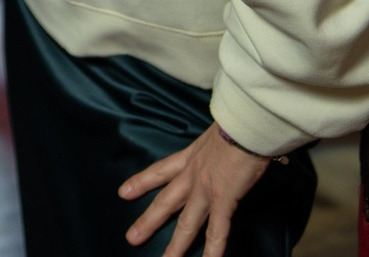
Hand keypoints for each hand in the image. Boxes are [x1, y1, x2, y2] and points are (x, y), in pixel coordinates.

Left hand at [120, 126, 267, 256]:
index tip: (123, 192)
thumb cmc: (237, 124)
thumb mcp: (215, 132)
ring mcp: (206, 189)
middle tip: (131, 238)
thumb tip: (220, 150)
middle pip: (166, 202)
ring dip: (176, 245)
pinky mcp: (223, 199)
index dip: (141, 182)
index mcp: (191, 156)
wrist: (246, 124)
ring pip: (187, 223)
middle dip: (148, 221)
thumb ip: (212, 147)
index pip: (160, 170)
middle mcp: (193, 175)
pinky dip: (213, 250)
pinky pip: (217, 231)